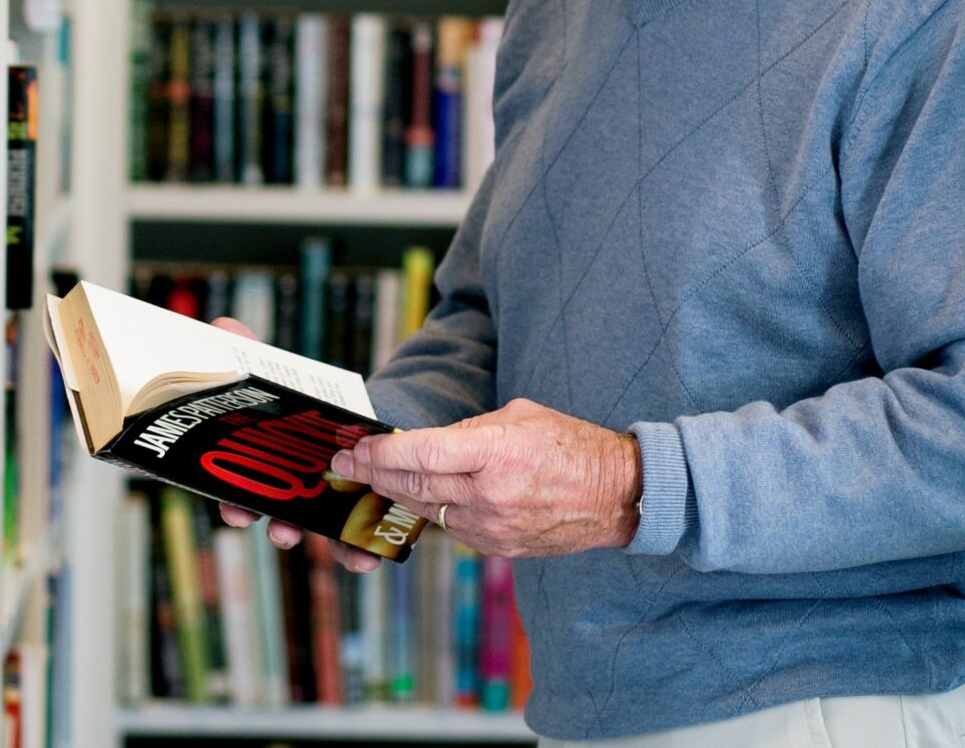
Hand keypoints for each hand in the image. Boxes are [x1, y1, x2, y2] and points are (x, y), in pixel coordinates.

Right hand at [205, 317, 386, 573]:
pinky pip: (357, 540)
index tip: (234, 509)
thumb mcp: (276, 375)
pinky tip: (372, 554)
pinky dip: (363, 549)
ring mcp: (323, 508)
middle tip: (282, 531)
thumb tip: (224, 327)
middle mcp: (289, 495)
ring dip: (329, 546)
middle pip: (279, 519)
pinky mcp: (356, 511)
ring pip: (321, 535)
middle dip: (279, 528)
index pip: (239, 491)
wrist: (357, 416)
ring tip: (343, 551)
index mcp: (262, 468)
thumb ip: (250, 354)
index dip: (233, 504)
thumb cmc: (303, 404)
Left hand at [335, 398, 641, 559]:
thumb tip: (426, 441)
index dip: (380, 453)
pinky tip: (420, 497)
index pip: (421, 453)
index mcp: (495, 454)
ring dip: (398, 494)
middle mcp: (491, 494)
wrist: (617, 495)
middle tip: (346, 465)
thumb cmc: (571, 446)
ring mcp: (495, 527)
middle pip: (414, 486)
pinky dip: (434, 511)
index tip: (354, 449)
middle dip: (374, 475)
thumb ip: (469, 429)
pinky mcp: (500, 547)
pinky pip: (453, 528)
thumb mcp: (517, 417)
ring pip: (429, 511)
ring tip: (373, 479)